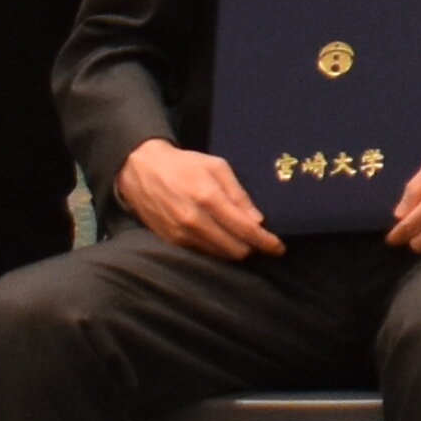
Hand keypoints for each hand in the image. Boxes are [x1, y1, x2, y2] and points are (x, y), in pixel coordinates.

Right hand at [116, 137, 281, 259]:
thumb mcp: (217, 167)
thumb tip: (258, 221)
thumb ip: (238, 194)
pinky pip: (203, 252)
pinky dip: (217, 249)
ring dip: (235, 250)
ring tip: (244, 240)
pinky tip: (222, 238)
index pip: (245, 230)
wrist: (141, 170)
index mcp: (209, 198)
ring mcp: (181, 234)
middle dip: (253, 248)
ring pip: (219, 255)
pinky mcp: (171, 241)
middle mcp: (195, 221)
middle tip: (263, 242)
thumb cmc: (184, 165)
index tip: (279, 248)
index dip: (266, 242)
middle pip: (235, 249)